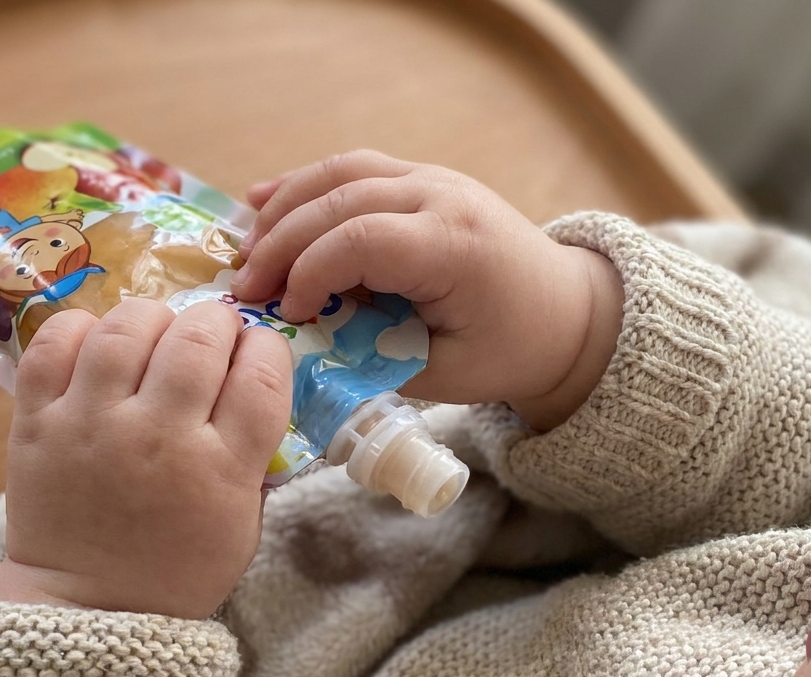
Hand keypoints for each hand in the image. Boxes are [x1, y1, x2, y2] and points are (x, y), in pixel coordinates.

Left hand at [0, 298, 292, 618]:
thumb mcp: (242, 523)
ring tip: (152, 337)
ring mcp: (93, 424)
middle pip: (200, 336)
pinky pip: (55, 343)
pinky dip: (80, 329)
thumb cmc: (175, 568)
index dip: (265, 347)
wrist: (87, 609)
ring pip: (129, 326)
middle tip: (206, 341)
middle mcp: (158, 436)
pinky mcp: (37, 421)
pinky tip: (96, 345)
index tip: (254, 353)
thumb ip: (252, 453)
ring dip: (151, 319)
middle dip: (214, 325)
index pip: (261, 373)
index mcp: (220, 468)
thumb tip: (251, 378)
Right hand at [230, 151, 623, 431]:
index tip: (287, 314)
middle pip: (340, 199)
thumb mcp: (443, 374)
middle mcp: (443, 196)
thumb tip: (302, 346)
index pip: (363, 239)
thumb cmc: (508, 349)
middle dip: (280, 244)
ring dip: (284, 208)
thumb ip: (372, 360)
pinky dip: (303, 186)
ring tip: (246, 251)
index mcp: (456, 246)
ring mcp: (431, 178)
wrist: (566, 310)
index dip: (310, 272)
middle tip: (244, 290)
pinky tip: (260, 201)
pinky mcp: (419, 177)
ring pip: (339, 172)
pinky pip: (352, 169)